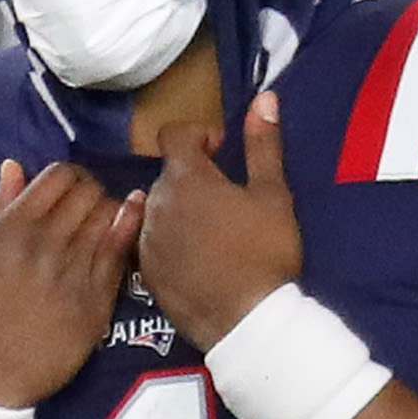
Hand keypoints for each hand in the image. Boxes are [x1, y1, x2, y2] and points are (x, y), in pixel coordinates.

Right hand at [0, 160, 143, 411]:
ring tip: (96, 225)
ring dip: (106, 213)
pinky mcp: (95, 302)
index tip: (64, 192)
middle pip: (87, 192)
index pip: (57, 177)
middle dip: (88, 193)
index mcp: (10, 231)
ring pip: (109, 216)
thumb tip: (13, 167)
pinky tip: (123, 225)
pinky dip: (124, 232)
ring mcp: (73, 273)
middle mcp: (44, 245)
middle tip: (83, 209)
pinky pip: (120, 252)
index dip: (66, 177)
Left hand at [138, 90, 306, 349]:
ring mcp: (145, 242)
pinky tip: (197, 259)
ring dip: (178, 211)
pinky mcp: (145, 275)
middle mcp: (154, 205)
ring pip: (156, 211)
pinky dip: (170, 242)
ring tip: (211, 232)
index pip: (172, 134)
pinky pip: (152, 244)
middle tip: (224, 197)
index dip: (197, 135)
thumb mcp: (272, 194)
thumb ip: (263, 144)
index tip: (219, 151)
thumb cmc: (264, 251)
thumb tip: (265, 97)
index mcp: (184, 178)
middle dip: (191, 177)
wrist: (246, 322)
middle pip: (166, 175)